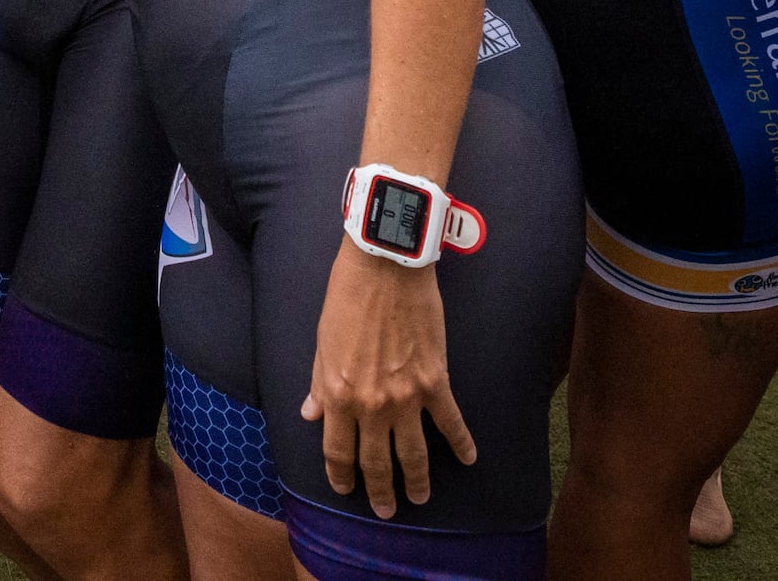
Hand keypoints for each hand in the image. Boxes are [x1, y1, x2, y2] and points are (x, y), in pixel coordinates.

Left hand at [303, 240, 475, 516]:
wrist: (384, 268)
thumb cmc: (346, 298)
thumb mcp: (321, 341)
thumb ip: (318, 382)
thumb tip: (310, 413)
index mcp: (336, 394)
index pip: (337, 449)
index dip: (341, 474)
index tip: (345, 489)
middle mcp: (370, 404)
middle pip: (376, 461)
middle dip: (380, 490)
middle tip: (387, 509)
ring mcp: (405, 397)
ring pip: (413, 453)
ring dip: (417, 480)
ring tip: (419, 498)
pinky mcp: (436, 382)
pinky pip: (451, 423)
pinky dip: (461, 444)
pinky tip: (468, 460)